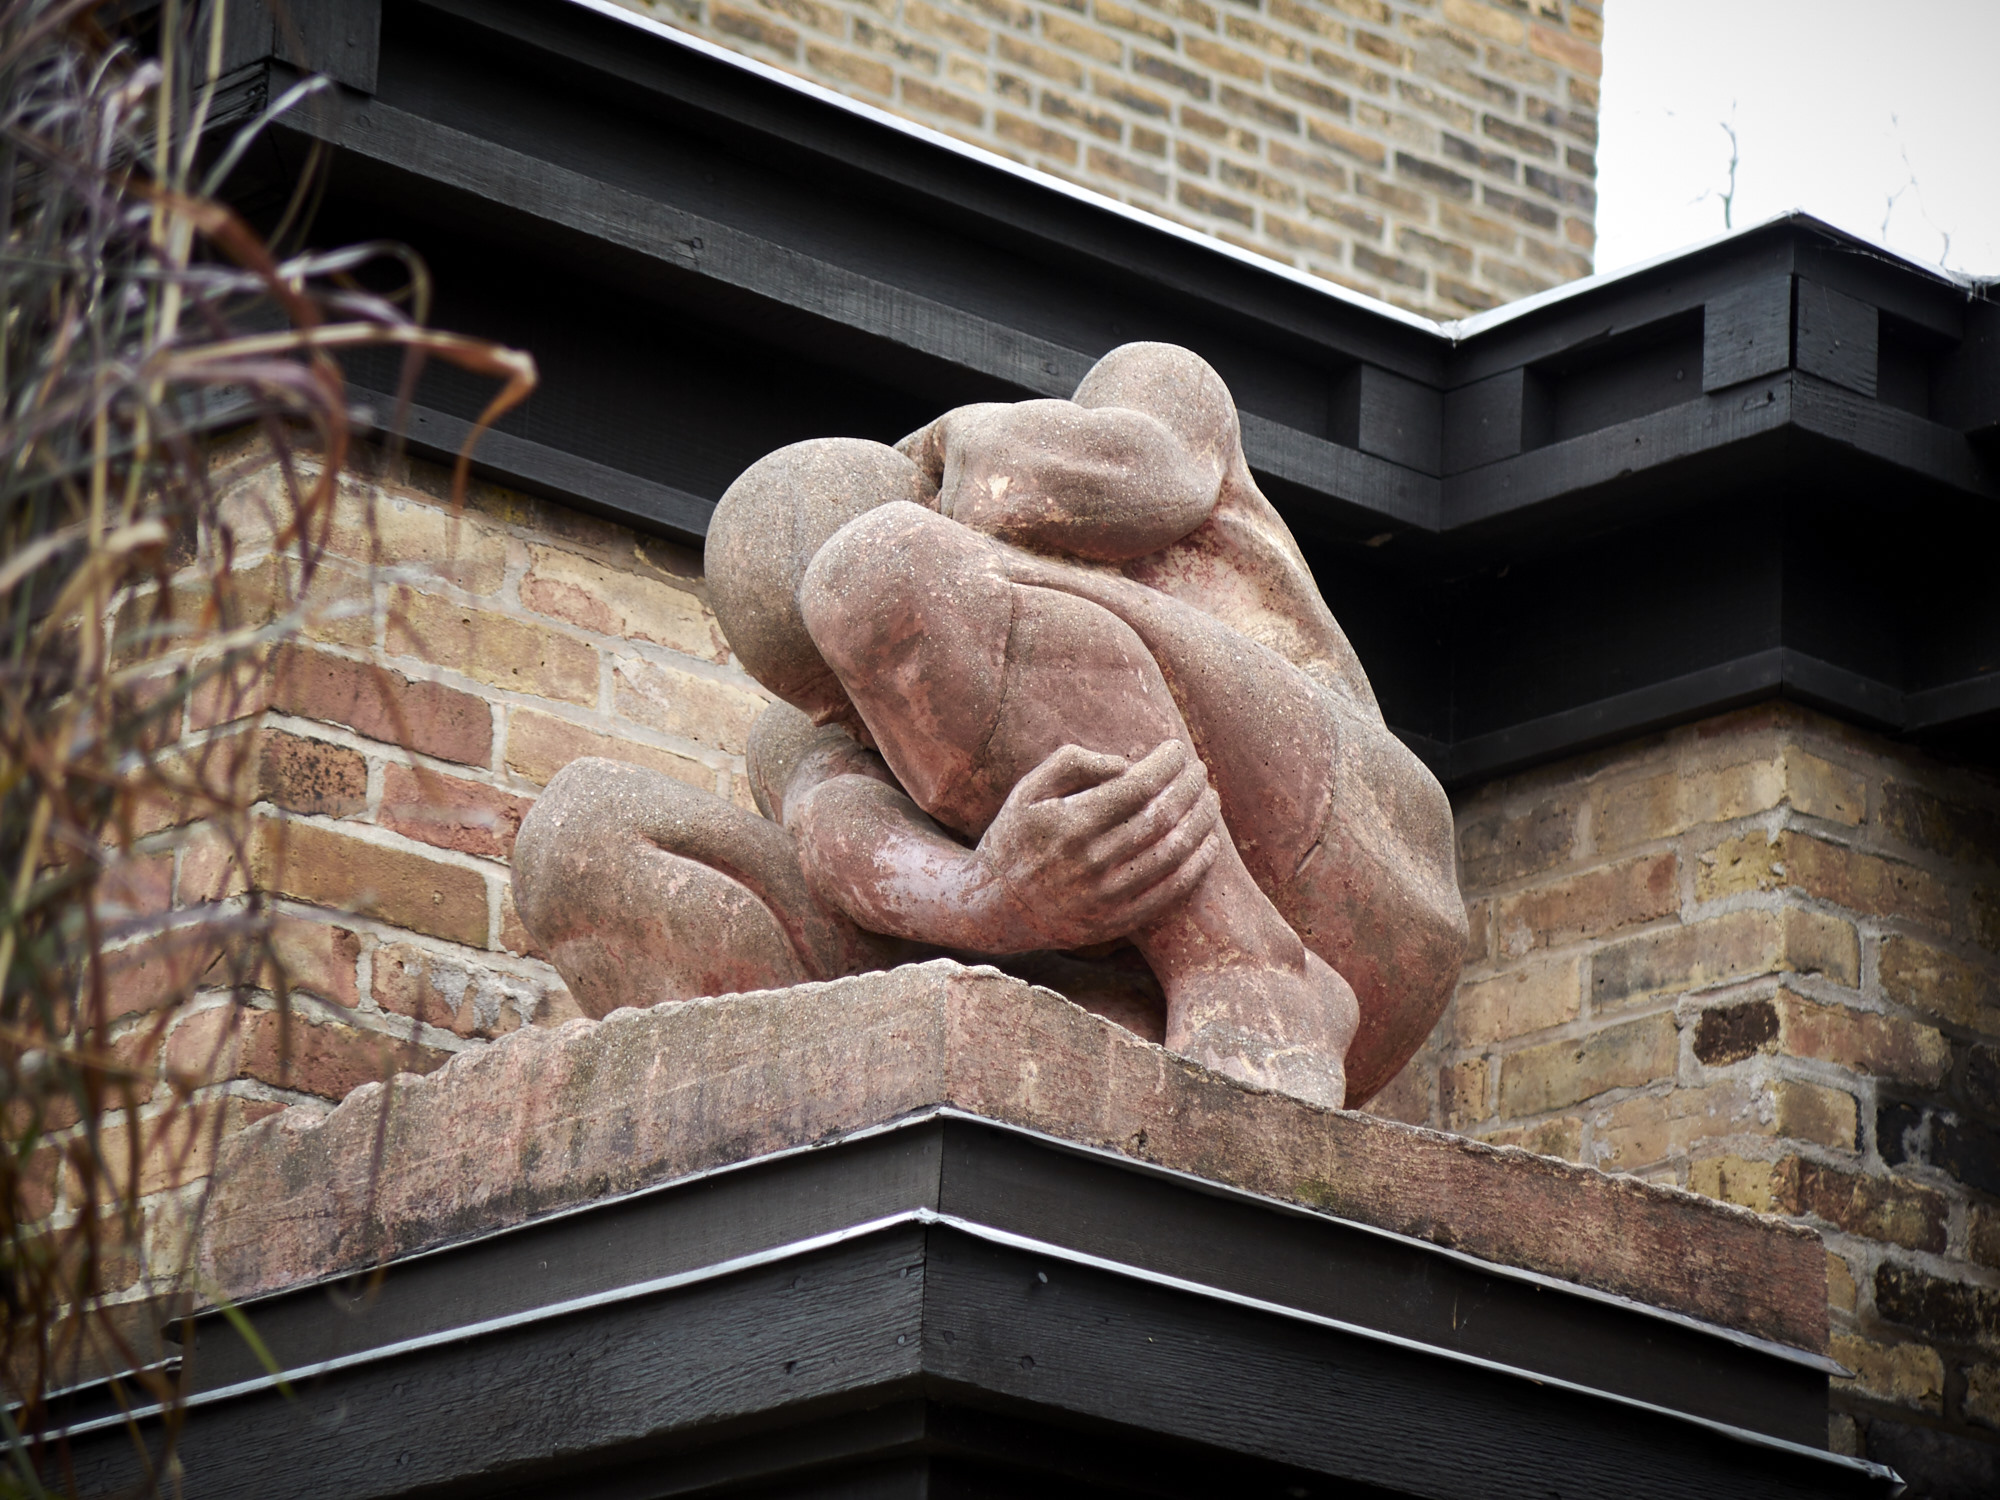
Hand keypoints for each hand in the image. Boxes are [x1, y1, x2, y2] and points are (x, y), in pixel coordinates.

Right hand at [975, 740, 1222, 949]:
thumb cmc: (1015, 837)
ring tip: (1210, 800)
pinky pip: (1171, 892)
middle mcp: (1090, 862)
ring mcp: (1106, 896)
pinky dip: (1198, 865)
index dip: (1165, 764)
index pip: (1136, 787)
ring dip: (1201, 822)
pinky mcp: (1116, 921)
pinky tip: (1209, 842)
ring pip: (1173, 853)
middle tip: (1199, 769)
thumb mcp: (1028, 791)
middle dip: (1188, 786)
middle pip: (1161, 817)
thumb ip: (1073, 763)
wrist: (995, 907)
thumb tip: (1126, 764)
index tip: (1177, 749)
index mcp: (1068, 824)